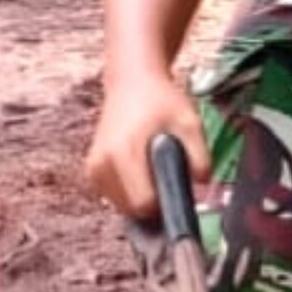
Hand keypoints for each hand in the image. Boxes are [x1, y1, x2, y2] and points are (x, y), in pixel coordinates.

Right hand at [80, 70, 205, 222]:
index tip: (177, 188)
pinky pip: (115, 197)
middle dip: (156, 202)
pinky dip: (131, 191)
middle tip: (168, 174)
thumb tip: (200, 187)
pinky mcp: (91, 170)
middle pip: (134, 210)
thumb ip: (200, 158)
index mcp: (124, 153)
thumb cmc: (163, 101)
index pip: (144, 204)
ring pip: (124, 207)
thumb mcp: (190, 123)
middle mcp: (102, 164)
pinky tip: (141, 169)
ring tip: (153, 168)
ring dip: (142, 197)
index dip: (166, 203)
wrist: (132, 81)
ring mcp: (93, 169)